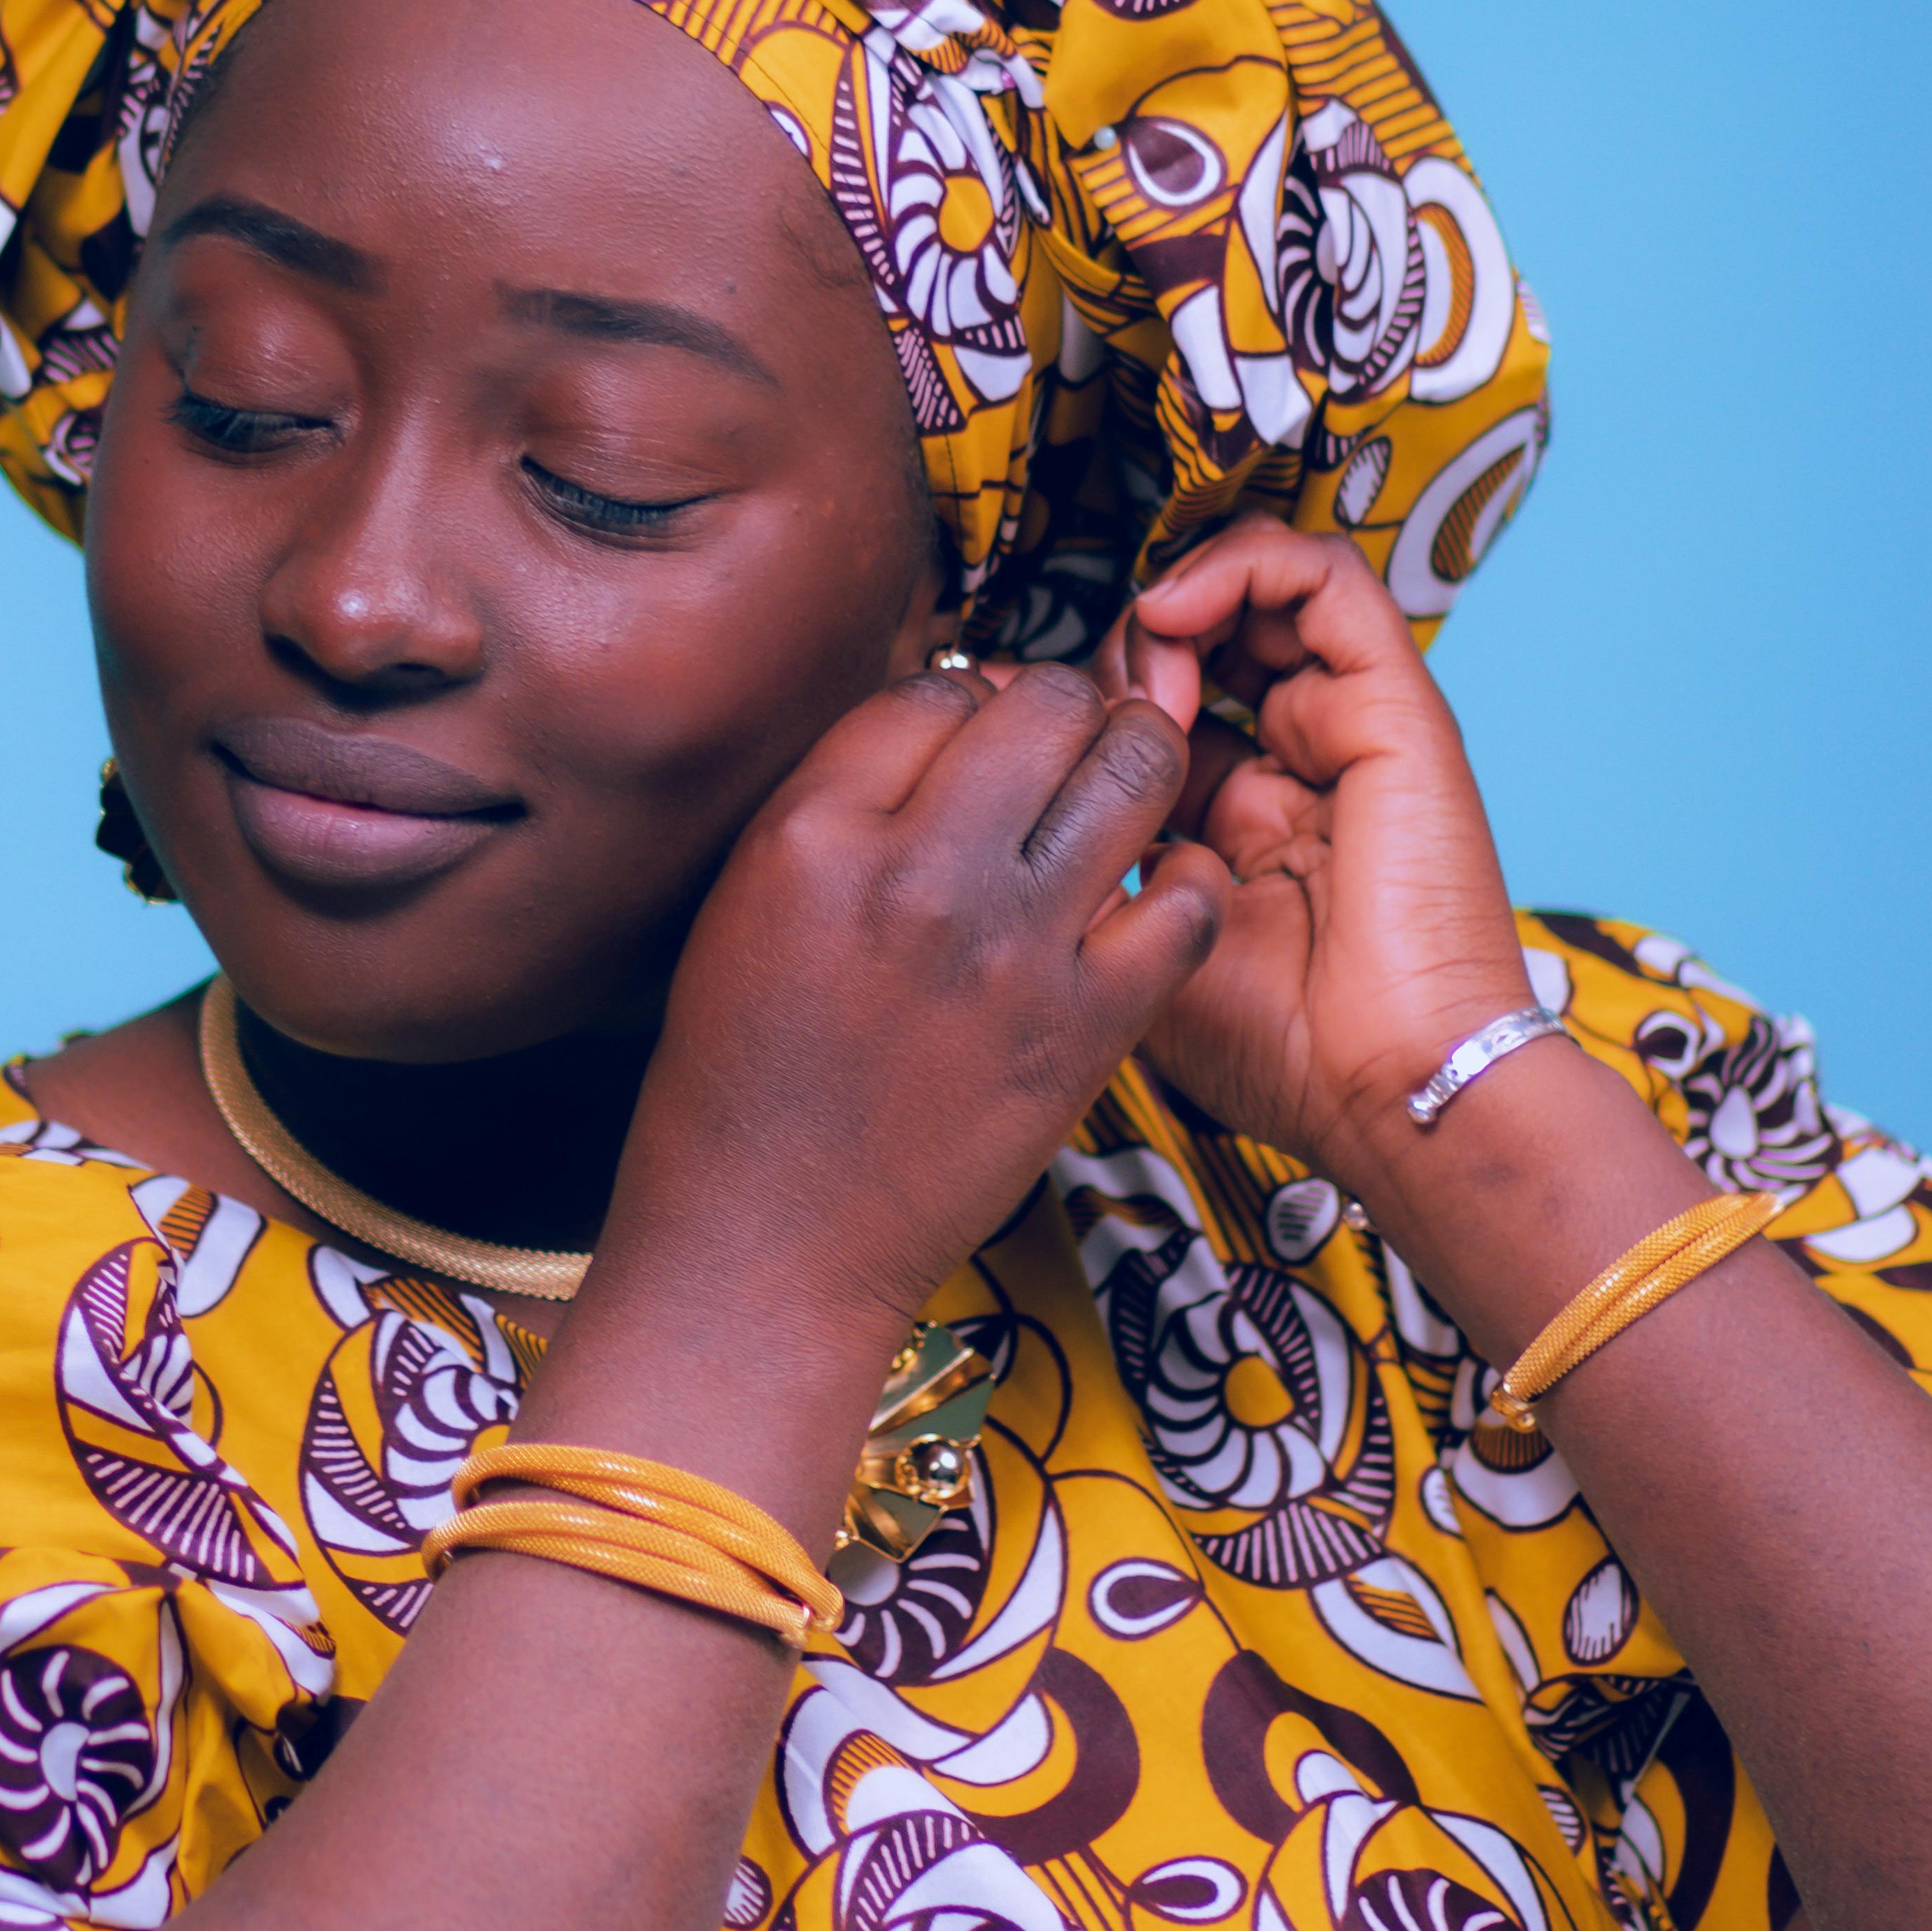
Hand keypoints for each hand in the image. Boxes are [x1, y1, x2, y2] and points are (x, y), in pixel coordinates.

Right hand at [598, 662, 1225, 1356]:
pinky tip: (1153, 894)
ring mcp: (1012, 951)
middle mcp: (917, 874)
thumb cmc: (744, 1081)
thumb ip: (837, 801)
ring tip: (1119, 794)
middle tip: (1063, 749)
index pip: (934, 686)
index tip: (976, 737)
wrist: (771, 1244)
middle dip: (1064, 709)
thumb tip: (943, 720)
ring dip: (1136, 763)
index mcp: (811, 834)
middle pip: (1044, 701)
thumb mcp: (745, 901)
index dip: (968, 698)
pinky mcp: (1084, 1030)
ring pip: (1133, 770)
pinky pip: (1187, 904)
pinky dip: (1185, 882)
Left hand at [1094, 525, 1533, 1184]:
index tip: (1034, 735)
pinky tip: (1173, 612)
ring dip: (1179, 595)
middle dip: (1127, 640)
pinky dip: (1241, 565)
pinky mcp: (1394, 703)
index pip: (1159, 704)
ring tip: (1138, 646)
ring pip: (1264, 586)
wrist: (1390, 1084)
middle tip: (1086, 696)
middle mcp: (1297, 758)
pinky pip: (1326, 576)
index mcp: (1242, 812)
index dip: (1092, 698)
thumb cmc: (1278, 1046)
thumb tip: (1023, 786)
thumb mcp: (1140, 943)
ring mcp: (1348, 724)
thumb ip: (1093, 860)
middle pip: (1204, 636)